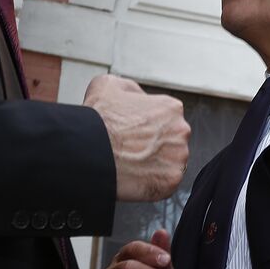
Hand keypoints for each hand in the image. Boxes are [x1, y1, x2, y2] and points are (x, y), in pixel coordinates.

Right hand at [83, 75, 189, 201]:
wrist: (88, 152)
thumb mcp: (109, 85)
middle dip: (154, 145)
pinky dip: (151, 182)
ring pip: (169, 162)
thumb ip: (132, 90)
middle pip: (171, 140)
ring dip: (155, 164)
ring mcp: (178, 158)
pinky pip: (165, 183)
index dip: (147, 125)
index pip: (165, 118)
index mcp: (171, 108)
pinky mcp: (171, 181)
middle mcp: (181, 131)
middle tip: (132, 149)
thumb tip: (138, 98)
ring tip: (131, 164)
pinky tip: (134, 177)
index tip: (133, 132)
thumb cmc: (98, 119)